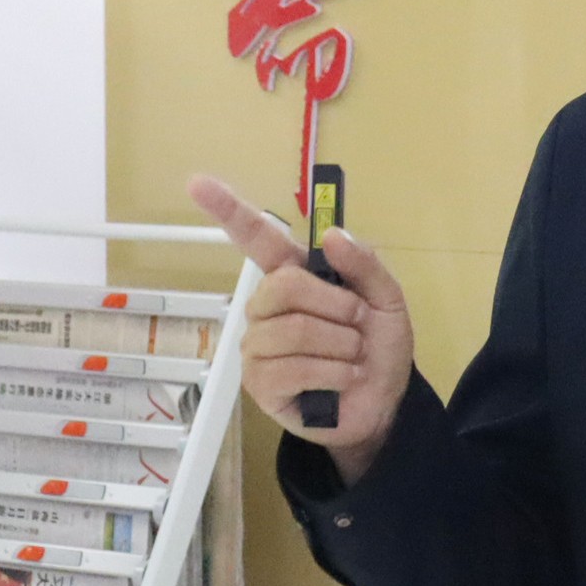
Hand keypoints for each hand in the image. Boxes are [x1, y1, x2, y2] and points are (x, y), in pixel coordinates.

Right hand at [188, 174, 415, 484]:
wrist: (385, 402)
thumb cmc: (378, 346)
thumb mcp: (387, 300)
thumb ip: (365, 265)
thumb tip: (331, 234)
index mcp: (294, 277)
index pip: (256, 239)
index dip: (228, 210)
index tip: (198, 182)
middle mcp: (268, 307)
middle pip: (284, 286)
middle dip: (336, 305)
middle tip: (359, 323)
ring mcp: (259, 345)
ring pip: (293, 329)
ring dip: (340, 344)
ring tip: (353, 356)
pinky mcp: (260, 383)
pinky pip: (292, 367)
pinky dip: (332, 372)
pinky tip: (343, 378)